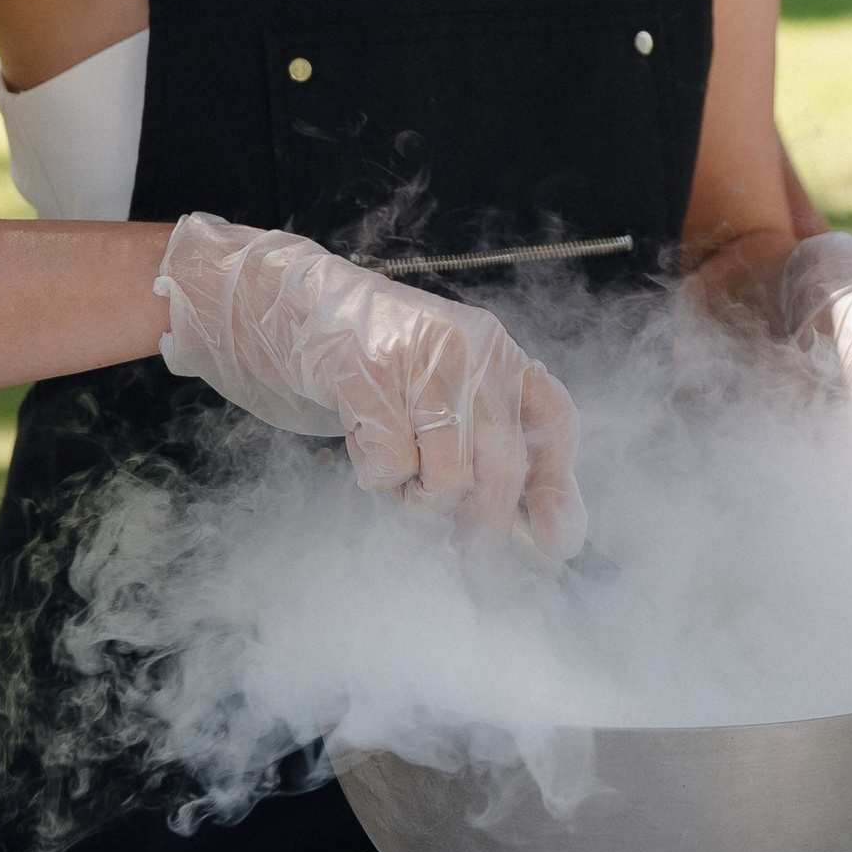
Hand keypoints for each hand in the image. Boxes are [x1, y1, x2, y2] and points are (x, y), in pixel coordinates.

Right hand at [154, 212, 583, 554]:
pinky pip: (390, 468)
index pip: (553, 420)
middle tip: (460, 542)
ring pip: (450, 479)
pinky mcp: (368, 376)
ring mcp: (420, 360)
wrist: (292, 310)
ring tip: (398, 467)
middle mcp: (471, 349)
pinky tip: (362, 438)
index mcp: (498, 350)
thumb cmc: (376, 364)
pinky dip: (375, 477)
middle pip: (502, 468)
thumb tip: (552, 533)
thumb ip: (493, 449)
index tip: (558, 542)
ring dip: (419, 499)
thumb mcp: (448, 391)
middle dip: (482, 523)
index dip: (559, 487)